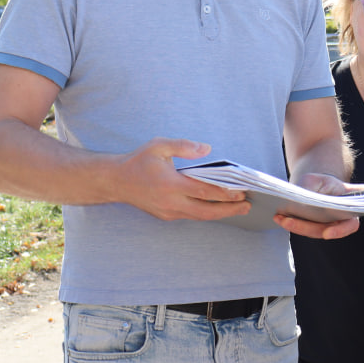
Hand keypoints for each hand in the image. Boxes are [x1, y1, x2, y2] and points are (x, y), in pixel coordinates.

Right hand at [116, 138, 252, 221]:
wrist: (116, 181)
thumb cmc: (138, 161)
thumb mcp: (159, 146)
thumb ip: (183, 146)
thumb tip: (207, 149)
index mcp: (170, 184)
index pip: (203, 191)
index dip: (224, 193)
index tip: (241, 191)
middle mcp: (170, 202)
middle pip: (206, 211)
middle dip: (229, 209)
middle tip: (247, 206)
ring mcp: (168, 212)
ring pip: (199, 216)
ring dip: (220, 213)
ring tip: (238, 208)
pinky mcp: (166, 216)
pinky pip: (191, 216)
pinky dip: (206, 212)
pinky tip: (218, 207)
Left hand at [273, 173, 360, 239]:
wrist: (319, 185)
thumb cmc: (321, 181)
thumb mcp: (316, 179)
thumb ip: (311, 190)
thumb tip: (300, 204)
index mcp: (349, 208)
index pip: (350, 223)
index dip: (341, 230)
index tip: (327, 233)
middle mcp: (341, 221)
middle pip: (325, 230)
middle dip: (305, 227)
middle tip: (288, 221)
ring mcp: (328, 227)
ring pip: (313, 231)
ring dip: (295, 226)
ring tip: (279, 217)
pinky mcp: (315, 228)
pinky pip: (304, 229)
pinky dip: (291, 224)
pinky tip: (279, 217)